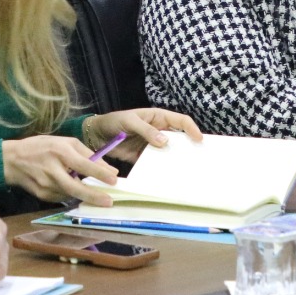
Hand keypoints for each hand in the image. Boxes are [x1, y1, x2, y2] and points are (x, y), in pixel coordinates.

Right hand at [2, 135, 117, 205]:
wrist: (11, 160)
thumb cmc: (41, 147)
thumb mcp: (64, 141)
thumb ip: (86, 153)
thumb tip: (107, 168)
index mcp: (59, 151)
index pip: (83, 164)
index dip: (99, 173)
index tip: (114, 180)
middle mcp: (52, 169)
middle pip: (75, 187)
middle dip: (94, 196)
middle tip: (109, 202)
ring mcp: (45, 185)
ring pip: (70, 194)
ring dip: (84, 195)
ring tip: (96, 195)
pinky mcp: (41, 195)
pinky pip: (62, 197)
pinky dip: (70, 194)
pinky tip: (71, 188)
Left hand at [87, 108, 203, 162]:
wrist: (97, 135)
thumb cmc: (114, 121)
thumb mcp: (130, 121)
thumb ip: (146, 130)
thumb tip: (165, 141)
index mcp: (158, 117)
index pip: (180, 121)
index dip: (192, 129)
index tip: (199, 140)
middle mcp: (159, 131)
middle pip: (178, 139)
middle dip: (188, 147)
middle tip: (198, 159)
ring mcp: (152, 145)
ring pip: (169, 153)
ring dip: (175, 160)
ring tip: (186, 171)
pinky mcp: (144, 157)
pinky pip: (156, 163)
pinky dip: (161, 169)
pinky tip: (166, 177)